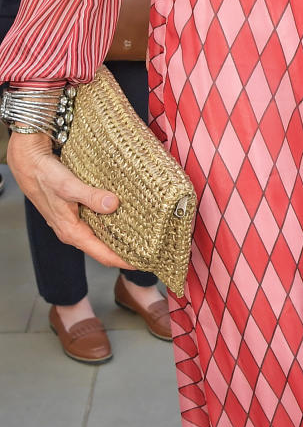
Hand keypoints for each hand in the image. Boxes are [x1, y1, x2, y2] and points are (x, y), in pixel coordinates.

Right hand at [6, 131, 133, 269]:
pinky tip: (123, 213)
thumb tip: (113, 205)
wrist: (29, 164)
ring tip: (141, 232)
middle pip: (103, 247)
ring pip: (100, 233)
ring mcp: (73, 220)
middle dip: (124, 250)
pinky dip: (110, 220)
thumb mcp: (69, 186)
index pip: (102, 254)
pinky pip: (96, 220)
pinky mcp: (75, 209)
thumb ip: (90, 197)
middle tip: (148, 248)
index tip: (142, 262)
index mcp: (71, 232)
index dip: (122, 260)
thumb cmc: (45, 177)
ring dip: (118, 234)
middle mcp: (73, 230)